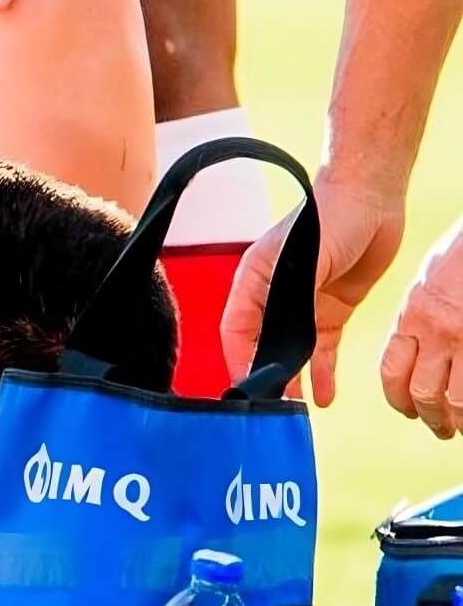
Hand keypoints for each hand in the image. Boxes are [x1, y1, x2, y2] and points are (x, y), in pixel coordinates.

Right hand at [220, 176, 405, 404]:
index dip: (239, 359)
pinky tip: (326, 394)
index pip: (236, 330)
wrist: (370, 196)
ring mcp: (303, 305)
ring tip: (299, 409)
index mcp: (252, 281)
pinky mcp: (331, 310)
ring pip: (294, 353)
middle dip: (268, 375)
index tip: (248, 386)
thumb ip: (291, 294)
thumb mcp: (303, 256)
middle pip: (263, 345)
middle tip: (274, 406)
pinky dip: (324, 372)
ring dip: (296, 379)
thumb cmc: (328, 215)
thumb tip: (281, 334)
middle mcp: (273, 297)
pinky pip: (324, 348)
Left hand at [381, 216, 462, 439]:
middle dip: (430, 418)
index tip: (407, 410)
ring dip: (459, 421)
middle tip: (440, 428)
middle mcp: (439, 332)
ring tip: (462, 427)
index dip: (398, 398)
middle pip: (424, 393)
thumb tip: (417, 346)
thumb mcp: (431, 280)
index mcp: (414, 316)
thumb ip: (422, 315)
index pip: (393, 371)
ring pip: (457, 400)